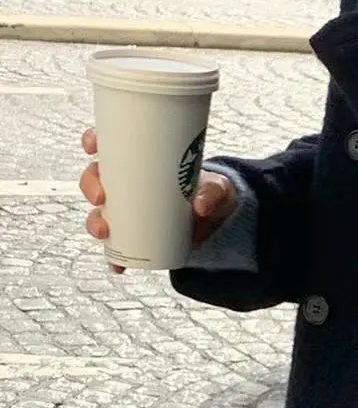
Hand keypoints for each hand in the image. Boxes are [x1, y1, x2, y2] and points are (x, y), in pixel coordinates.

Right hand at [80, 127, 237, 272]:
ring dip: (94, 222)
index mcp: (140, 162)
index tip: (92, 145)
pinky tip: (117, 266)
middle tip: (101, 196)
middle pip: (96, 179)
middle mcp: (127, 184)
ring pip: (100, 213)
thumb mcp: (216, 188)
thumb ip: (212, 192)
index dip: (93, 141)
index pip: (109, 145)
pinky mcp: (137, 235)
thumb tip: (201, 206)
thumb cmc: (211, 193)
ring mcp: (129, 211)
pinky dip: (115, 257)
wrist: (217, 222)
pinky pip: (118, 247)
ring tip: (103, 231)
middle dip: (90, 186)